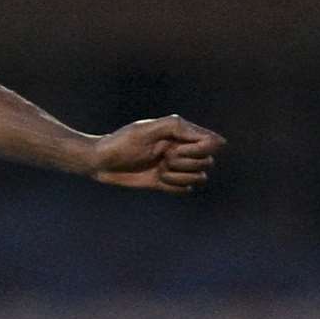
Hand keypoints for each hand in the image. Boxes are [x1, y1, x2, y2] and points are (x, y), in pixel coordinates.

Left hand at [89, 115, 226, 192]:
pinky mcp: (168, 182)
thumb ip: (179, 128)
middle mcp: (182, 149)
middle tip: (161, 158)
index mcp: (180, 133)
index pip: (212, 143)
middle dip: (185, 163)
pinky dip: (173, 187)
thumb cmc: (121, 142)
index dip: (198, 150)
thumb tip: (218, 140)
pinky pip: (186, 190)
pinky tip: (157, 180)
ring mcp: (176, 167)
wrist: (101, 162)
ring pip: (200, 178)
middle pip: (207, 162)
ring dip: (179, 176)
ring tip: (159, 170)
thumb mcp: (147, 130)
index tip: (174, 149)